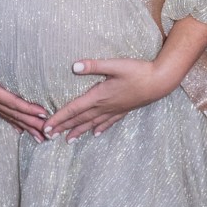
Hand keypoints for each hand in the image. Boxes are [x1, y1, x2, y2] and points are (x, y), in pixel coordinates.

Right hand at [0, 43, 47, 141]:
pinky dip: (13, 122)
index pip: (9, 100)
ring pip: (8, 116)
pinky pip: (2, 113)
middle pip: (12, 113)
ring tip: (40, 138)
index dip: (26, 107)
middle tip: (49, 132)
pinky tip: (21, 130)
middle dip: (31, 122)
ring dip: (25, 126)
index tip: (42, 113)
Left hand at [43, 56, 174, 142]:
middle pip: (80, 119)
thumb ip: (94, 66)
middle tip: (49, 137)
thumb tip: (73, 66)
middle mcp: (105, 106)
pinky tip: (96, 134)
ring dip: (79, 131)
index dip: (59, 118)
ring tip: (67, 140)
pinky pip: (108, 122)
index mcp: (99, 96)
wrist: (159, 82)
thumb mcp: (114, 65)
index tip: (46, 127)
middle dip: (63, 127)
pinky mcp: (123, 110)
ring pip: (92, 124)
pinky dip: (100, 128)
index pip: (74, 109)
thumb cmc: (137, 71)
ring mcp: (114, 110)